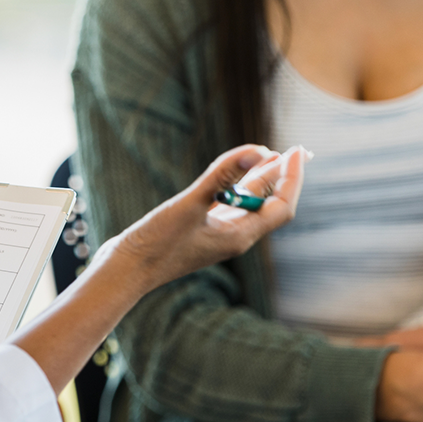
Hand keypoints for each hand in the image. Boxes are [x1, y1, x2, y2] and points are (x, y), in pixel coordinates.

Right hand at [12, 145, 303, 394]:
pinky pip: (227, 205)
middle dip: (282, 177)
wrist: (125, 271)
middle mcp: (233, 237)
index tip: (297, 150)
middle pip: (269, 204)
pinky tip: (234, 172)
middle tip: (297, 150)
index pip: (281, 206)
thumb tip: (257, 150)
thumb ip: (222, 176)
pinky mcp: (199, 231)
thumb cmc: (155, 243)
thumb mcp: (189, 204)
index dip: (292, 178)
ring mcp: (216, 235)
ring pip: (247, 204)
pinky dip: (234, 186)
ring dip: (260, 179)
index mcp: (239, 237)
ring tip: (270, 154)